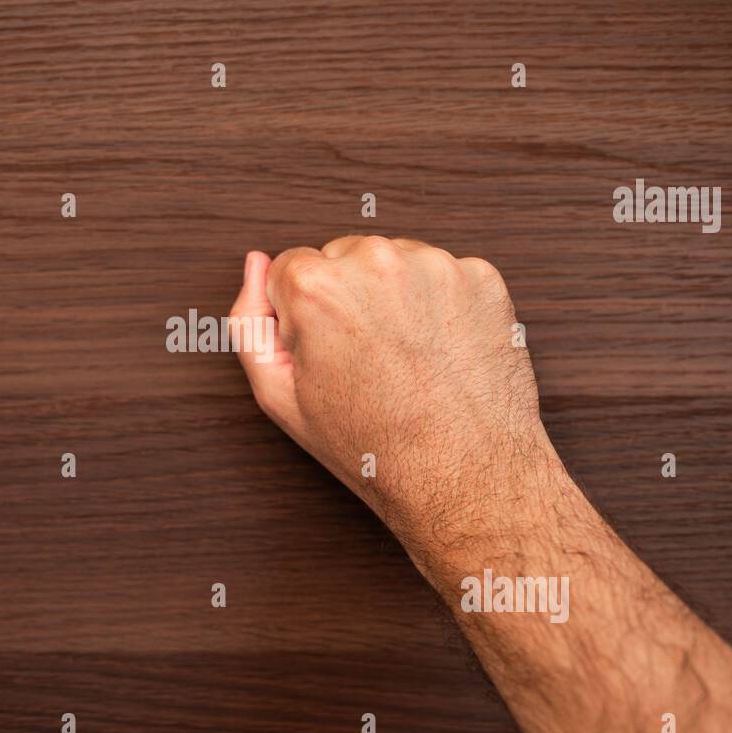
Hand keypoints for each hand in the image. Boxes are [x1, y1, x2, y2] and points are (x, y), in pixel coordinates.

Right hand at [231, 235, 567, 574]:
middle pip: (343, 257)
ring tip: (405, 359)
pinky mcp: (480, 277)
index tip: (326, 351)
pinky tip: (438, 351)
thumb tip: (257, 266)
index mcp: (318, 287)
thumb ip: (251, 321)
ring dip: (394, 296)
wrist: (464, 475)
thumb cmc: (374, 445)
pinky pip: (443, 275)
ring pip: (394, 262)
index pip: (290, 267)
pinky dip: (439, 305)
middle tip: (367, 360)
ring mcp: (435, 266)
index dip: (303, 316)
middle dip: (349, 298)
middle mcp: (376, 262)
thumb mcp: (280, 396)